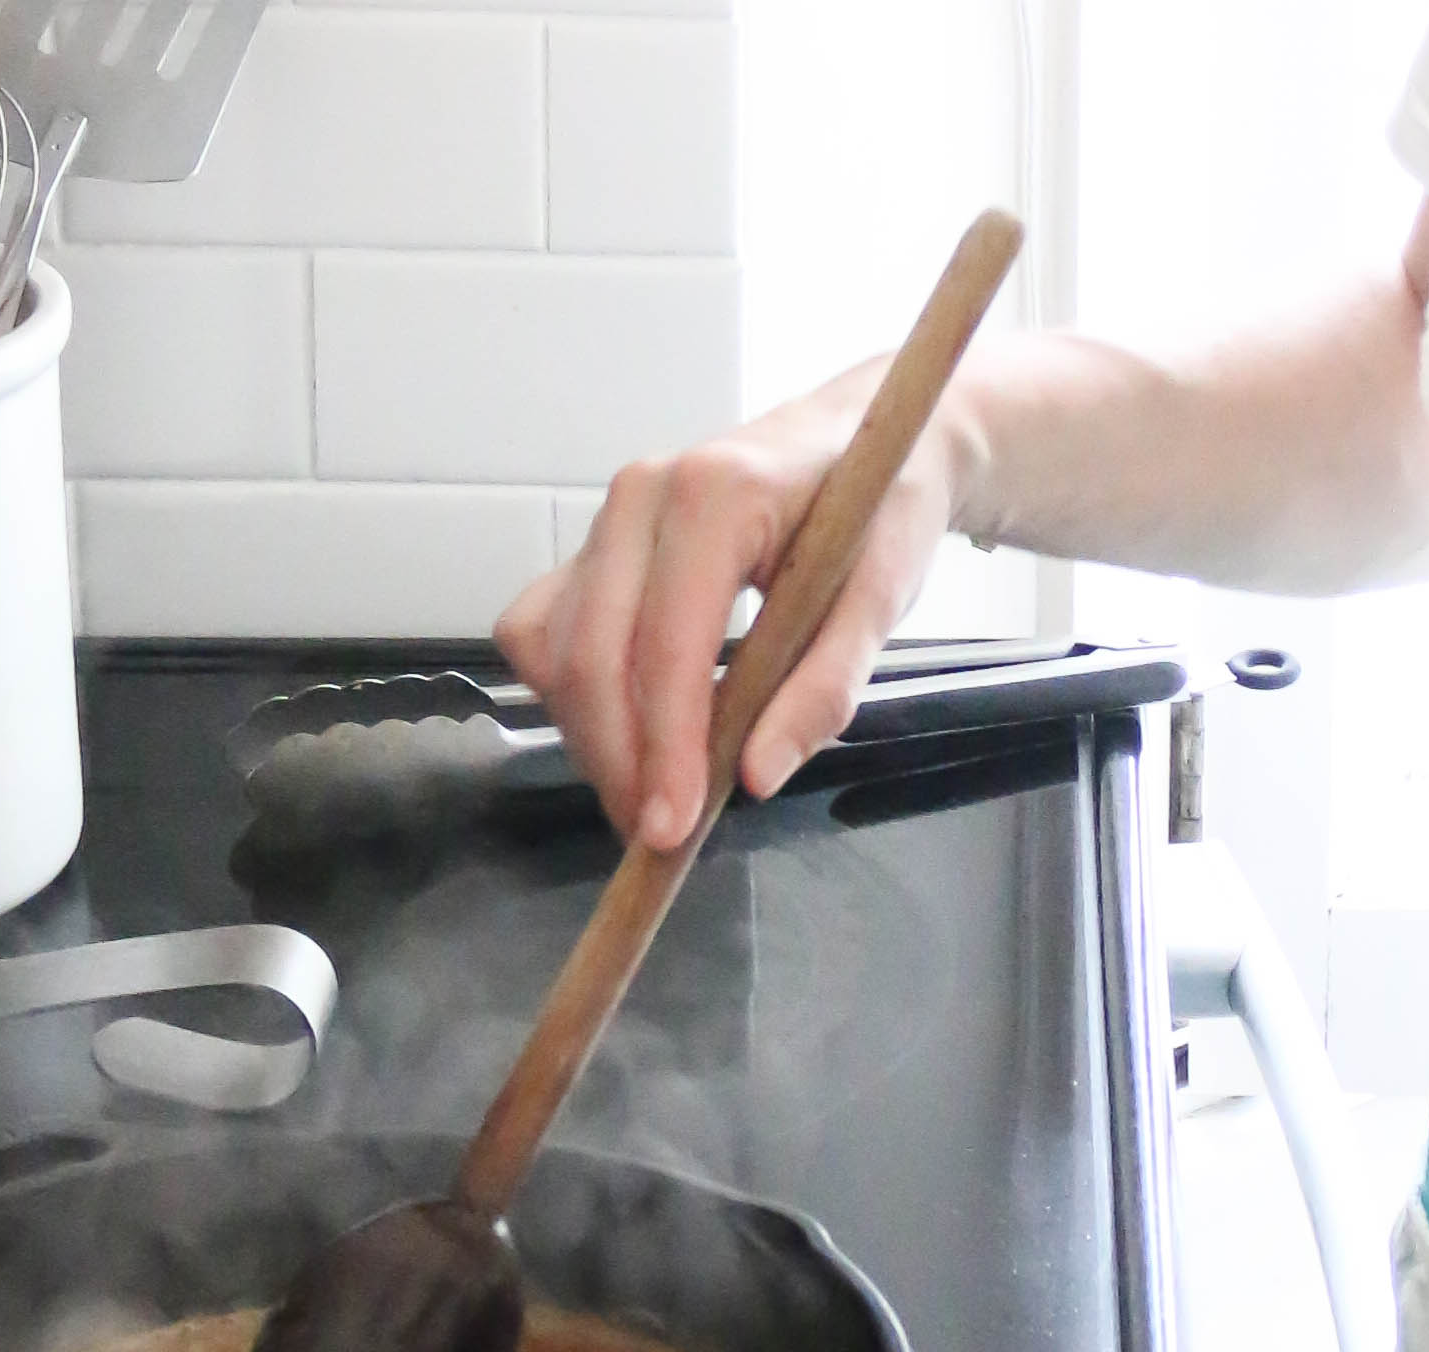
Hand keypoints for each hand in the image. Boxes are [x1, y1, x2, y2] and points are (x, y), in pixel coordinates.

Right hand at [494, 364, 980, 850]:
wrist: (870, 437)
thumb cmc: (882, 510)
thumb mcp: (882, 599)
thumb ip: (824, 688)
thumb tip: (758, 778)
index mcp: (714, 495)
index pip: (663, 644)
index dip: (662, 749)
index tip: (671, 830)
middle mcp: (640, 496)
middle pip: (590, 655)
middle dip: (616, 761)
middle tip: (658, 838)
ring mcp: (608, 517)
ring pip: (553, 647)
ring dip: (589, 735)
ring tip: (650, 795)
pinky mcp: (597, 545)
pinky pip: (546, 629)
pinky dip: (573, 694)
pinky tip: (629, 735)